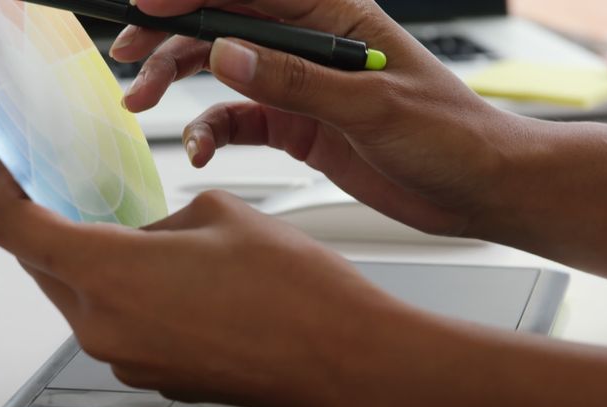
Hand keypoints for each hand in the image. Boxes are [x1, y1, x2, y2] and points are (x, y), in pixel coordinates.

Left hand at [0, 163, 411, 406]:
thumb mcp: (217, 214)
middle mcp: (104, 327)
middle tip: (77, 197)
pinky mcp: (154, 377)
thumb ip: (157, 221)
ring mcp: (128, 361)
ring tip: (135, 236)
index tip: (17, 175)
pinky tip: (170, 280)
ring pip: (79, 301)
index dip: (4, 193)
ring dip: (90, 266)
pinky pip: (116, 329)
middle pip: (41, 268)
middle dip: (50, 228)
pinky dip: (124, 299)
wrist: (342, 354)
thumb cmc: (294, 289)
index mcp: (108, 274)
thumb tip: (146, 236)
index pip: (13, 231)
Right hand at [111, 0, 522, 236]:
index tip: (146, 5)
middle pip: (224, 23)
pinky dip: (211, 132)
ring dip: (178, 80)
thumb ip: (296, 81)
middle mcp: (311, 44)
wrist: (478, 188)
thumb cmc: (450, 135)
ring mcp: (301, 85)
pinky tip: (200, 149)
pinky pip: (238, 119)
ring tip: (143, 102)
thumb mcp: (373, 106)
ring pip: (221, 69)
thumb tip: (226, 53)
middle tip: (128, 58)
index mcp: (334, 16)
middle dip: (169, 37)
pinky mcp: (298, 125)